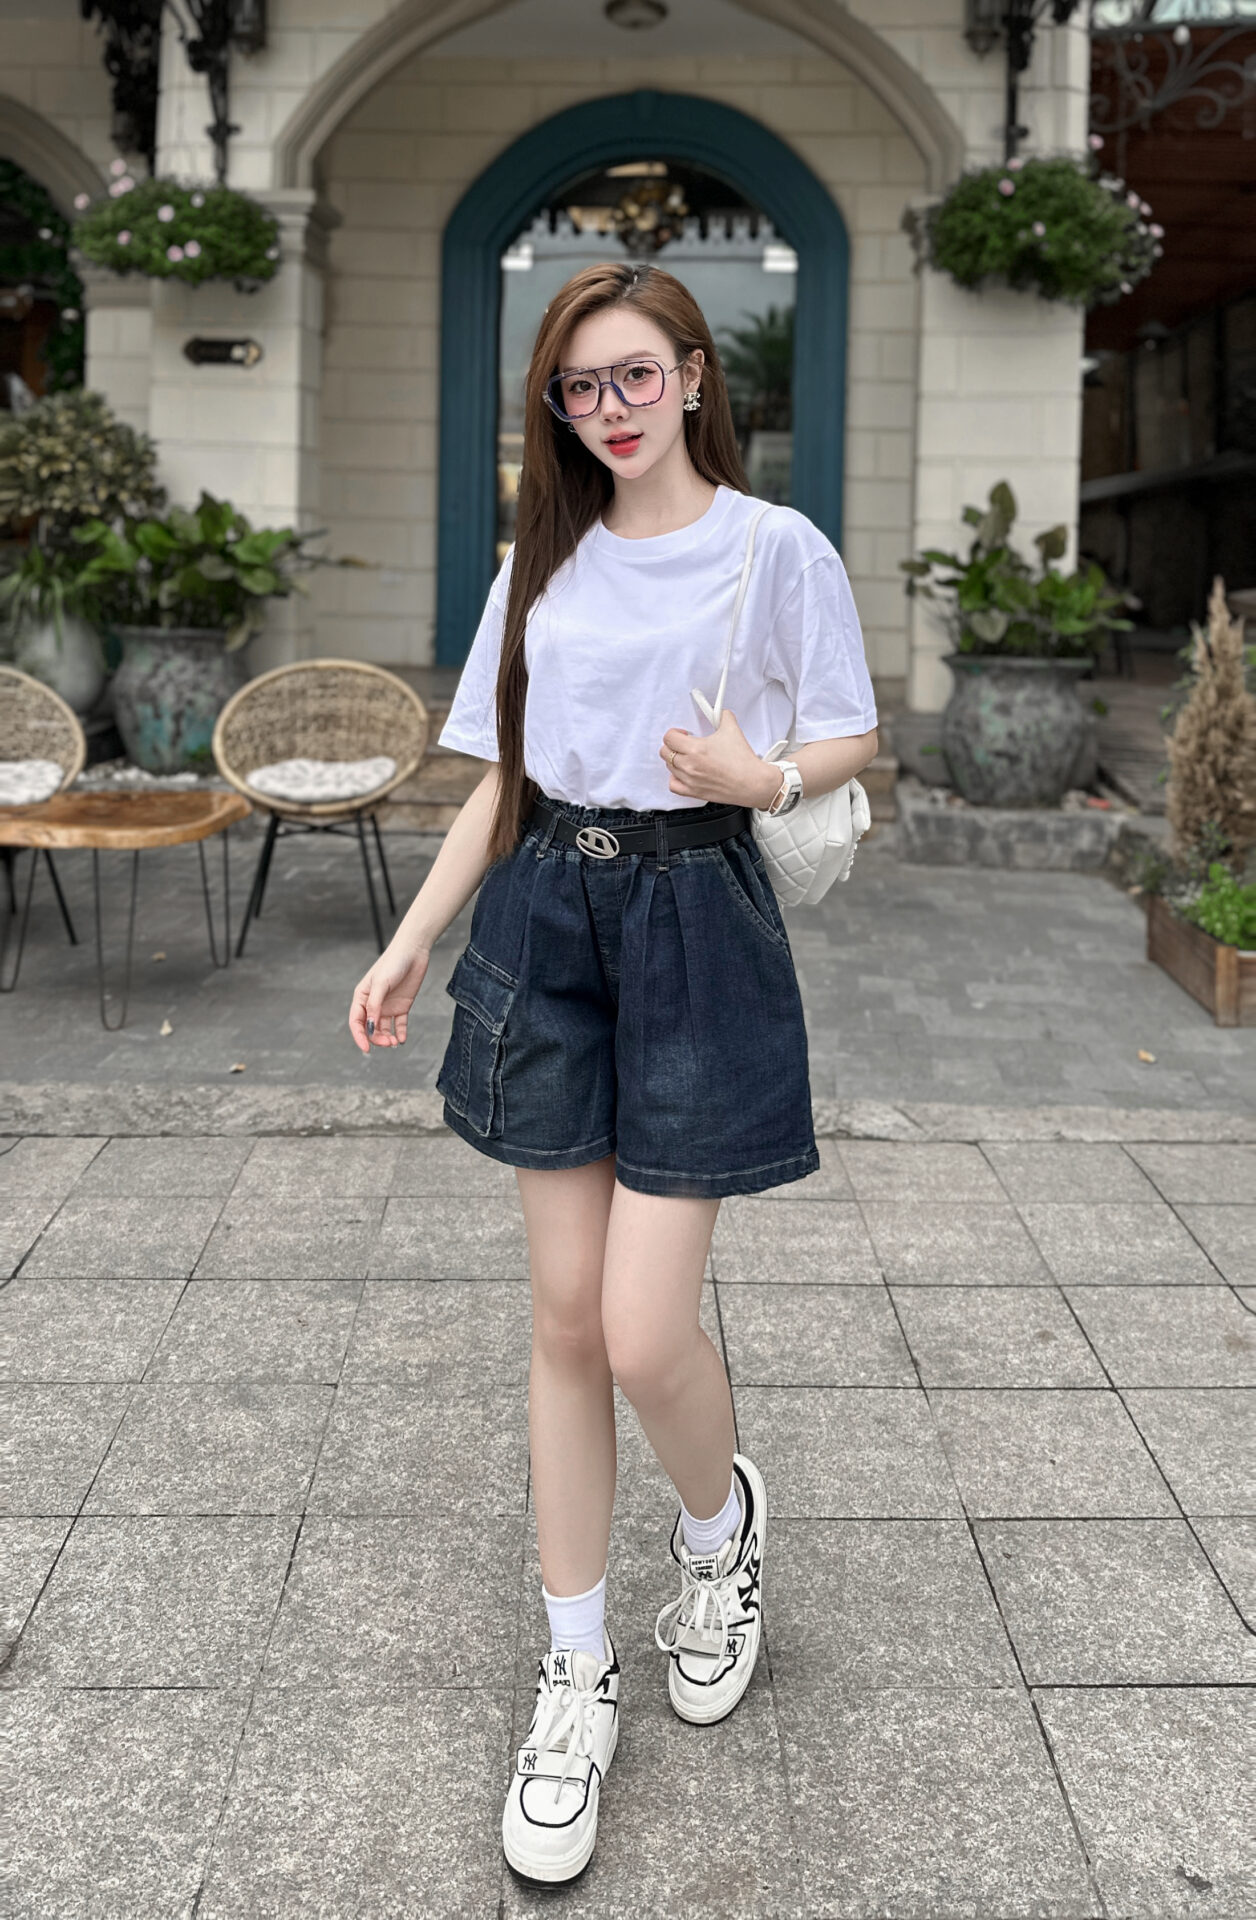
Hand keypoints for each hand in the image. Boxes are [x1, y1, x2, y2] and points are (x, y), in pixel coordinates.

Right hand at [349, 942, 431, 1051]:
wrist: (414, 951)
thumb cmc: (393, 963)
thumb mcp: (380, 984)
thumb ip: (374, 1005)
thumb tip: (369, 1026)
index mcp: (362, 997)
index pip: (356, 1022)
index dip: (359, 1036)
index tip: (366, 1049)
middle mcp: (373, 1004)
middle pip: (370, 1028)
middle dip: (377, 1038)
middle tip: (388, 1043)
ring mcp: (388, 1006)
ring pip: (384, 1029)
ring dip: (388, 1038)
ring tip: (395, 1042)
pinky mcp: (402, 1006)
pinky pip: (399, 1024)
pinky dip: (400, 1033)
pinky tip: (402, 1039)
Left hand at [660, 710, 780, 808]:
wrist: (752, 782)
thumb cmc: (743, 762)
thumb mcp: (733, 730)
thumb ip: (723, 716)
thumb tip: (721, 712)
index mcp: (695, 748)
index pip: (669, 737)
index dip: (675, 732)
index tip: (684, 734)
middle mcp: (689, 765)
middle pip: (665, 752)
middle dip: (674, 745)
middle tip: (685, 744)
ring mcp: (690, 780)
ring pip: (669, 767)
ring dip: (676, 760)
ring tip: (689, 757)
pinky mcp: (694, 792)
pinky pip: (673, 785)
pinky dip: (675, 778)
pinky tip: (685, 773)